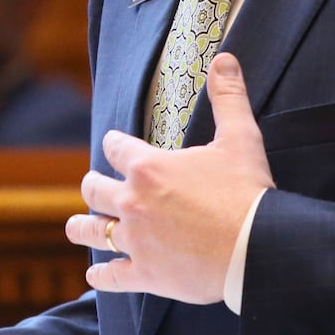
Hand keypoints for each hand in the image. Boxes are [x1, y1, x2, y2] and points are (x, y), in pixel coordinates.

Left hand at [67, 51, 272, 302]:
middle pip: (94, 189)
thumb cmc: (248, 192)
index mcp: (148, 167)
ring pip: (91, 231)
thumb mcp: (239, 138)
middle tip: (95, 187)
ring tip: (77, 226)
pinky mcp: (145, 273)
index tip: (115, 146)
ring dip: (82, 227)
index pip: (115, 148)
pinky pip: (111, 276)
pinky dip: (101, 276)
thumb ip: (228, 97)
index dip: (115, 145)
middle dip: (94, 186)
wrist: (258, 247)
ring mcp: (135, 240)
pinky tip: (95, 275)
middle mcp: (132, 202)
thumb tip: (225, 58)